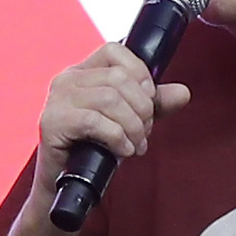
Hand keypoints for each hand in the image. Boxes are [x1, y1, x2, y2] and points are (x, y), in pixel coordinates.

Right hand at [32, 38, 189, 222]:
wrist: (66, 184)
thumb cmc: (93, 149)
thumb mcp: (129, 121)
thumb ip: (154, 105)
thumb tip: (182, 93)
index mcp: (82, 72)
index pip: (115, 51)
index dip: (140, 74)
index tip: (148, 102)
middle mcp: (66, 80)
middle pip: (118, 78)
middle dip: (142, 108)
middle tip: (144, 132)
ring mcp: (57, 100)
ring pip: (110, 99)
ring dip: (132, 126)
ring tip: (135, 144)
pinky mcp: (52, 122)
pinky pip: (96, 122)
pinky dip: (117, 138)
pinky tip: (122, 150)